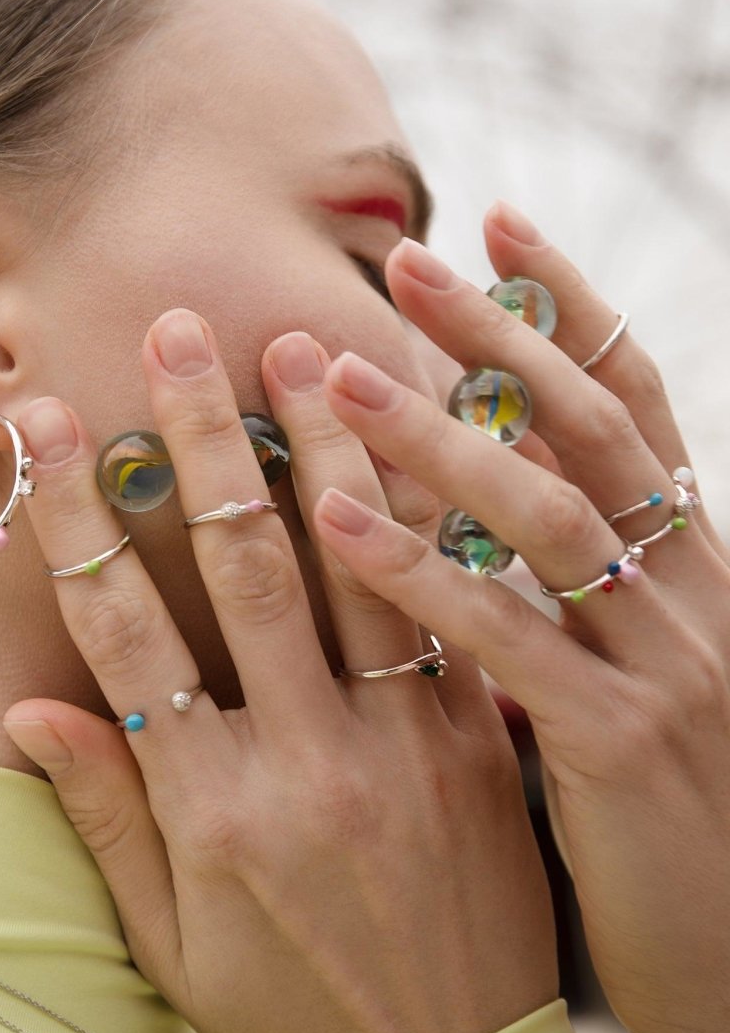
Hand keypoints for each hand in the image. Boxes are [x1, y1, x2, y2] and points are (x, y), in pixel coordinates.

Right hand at [3, 309, 557, 1032]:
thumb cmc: (296, 1015)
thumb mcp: (172, 944)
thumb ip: (105, 819)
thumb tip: (27, 709)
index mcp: (211, 812)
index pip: (125, 634)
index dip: (82, 517)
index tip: (51, 423)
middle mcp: (305, 762)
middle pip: (245, 569)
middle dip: (206, 442)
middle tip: (182, 333)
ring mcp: (404, 748)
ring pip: (362, 568)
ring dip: (328, 449)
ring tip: (302, 350)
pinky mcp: (478, 746)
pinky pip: (452, 610)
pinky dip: (430, 519)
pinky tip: (420, 442)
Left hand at [311, 204, 729, 1032]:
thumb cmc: (669, 812)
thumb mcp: (636, 674)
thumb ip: (570, 592)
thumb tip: (473, 518)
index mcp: (692, 568)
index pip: (632, 403)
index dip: (571, 306)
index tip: (502, 220)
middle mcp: (693, 593)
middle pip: (588, 428)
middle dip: (500, 333)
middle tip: (406, 257)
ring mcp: (666, 665)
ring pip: (548, 514)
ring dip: (443, 435)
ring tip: (343, 373)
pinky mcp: (619, 745)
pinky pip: (507, 637)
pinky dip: (422, 571)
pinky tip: (340, 517)